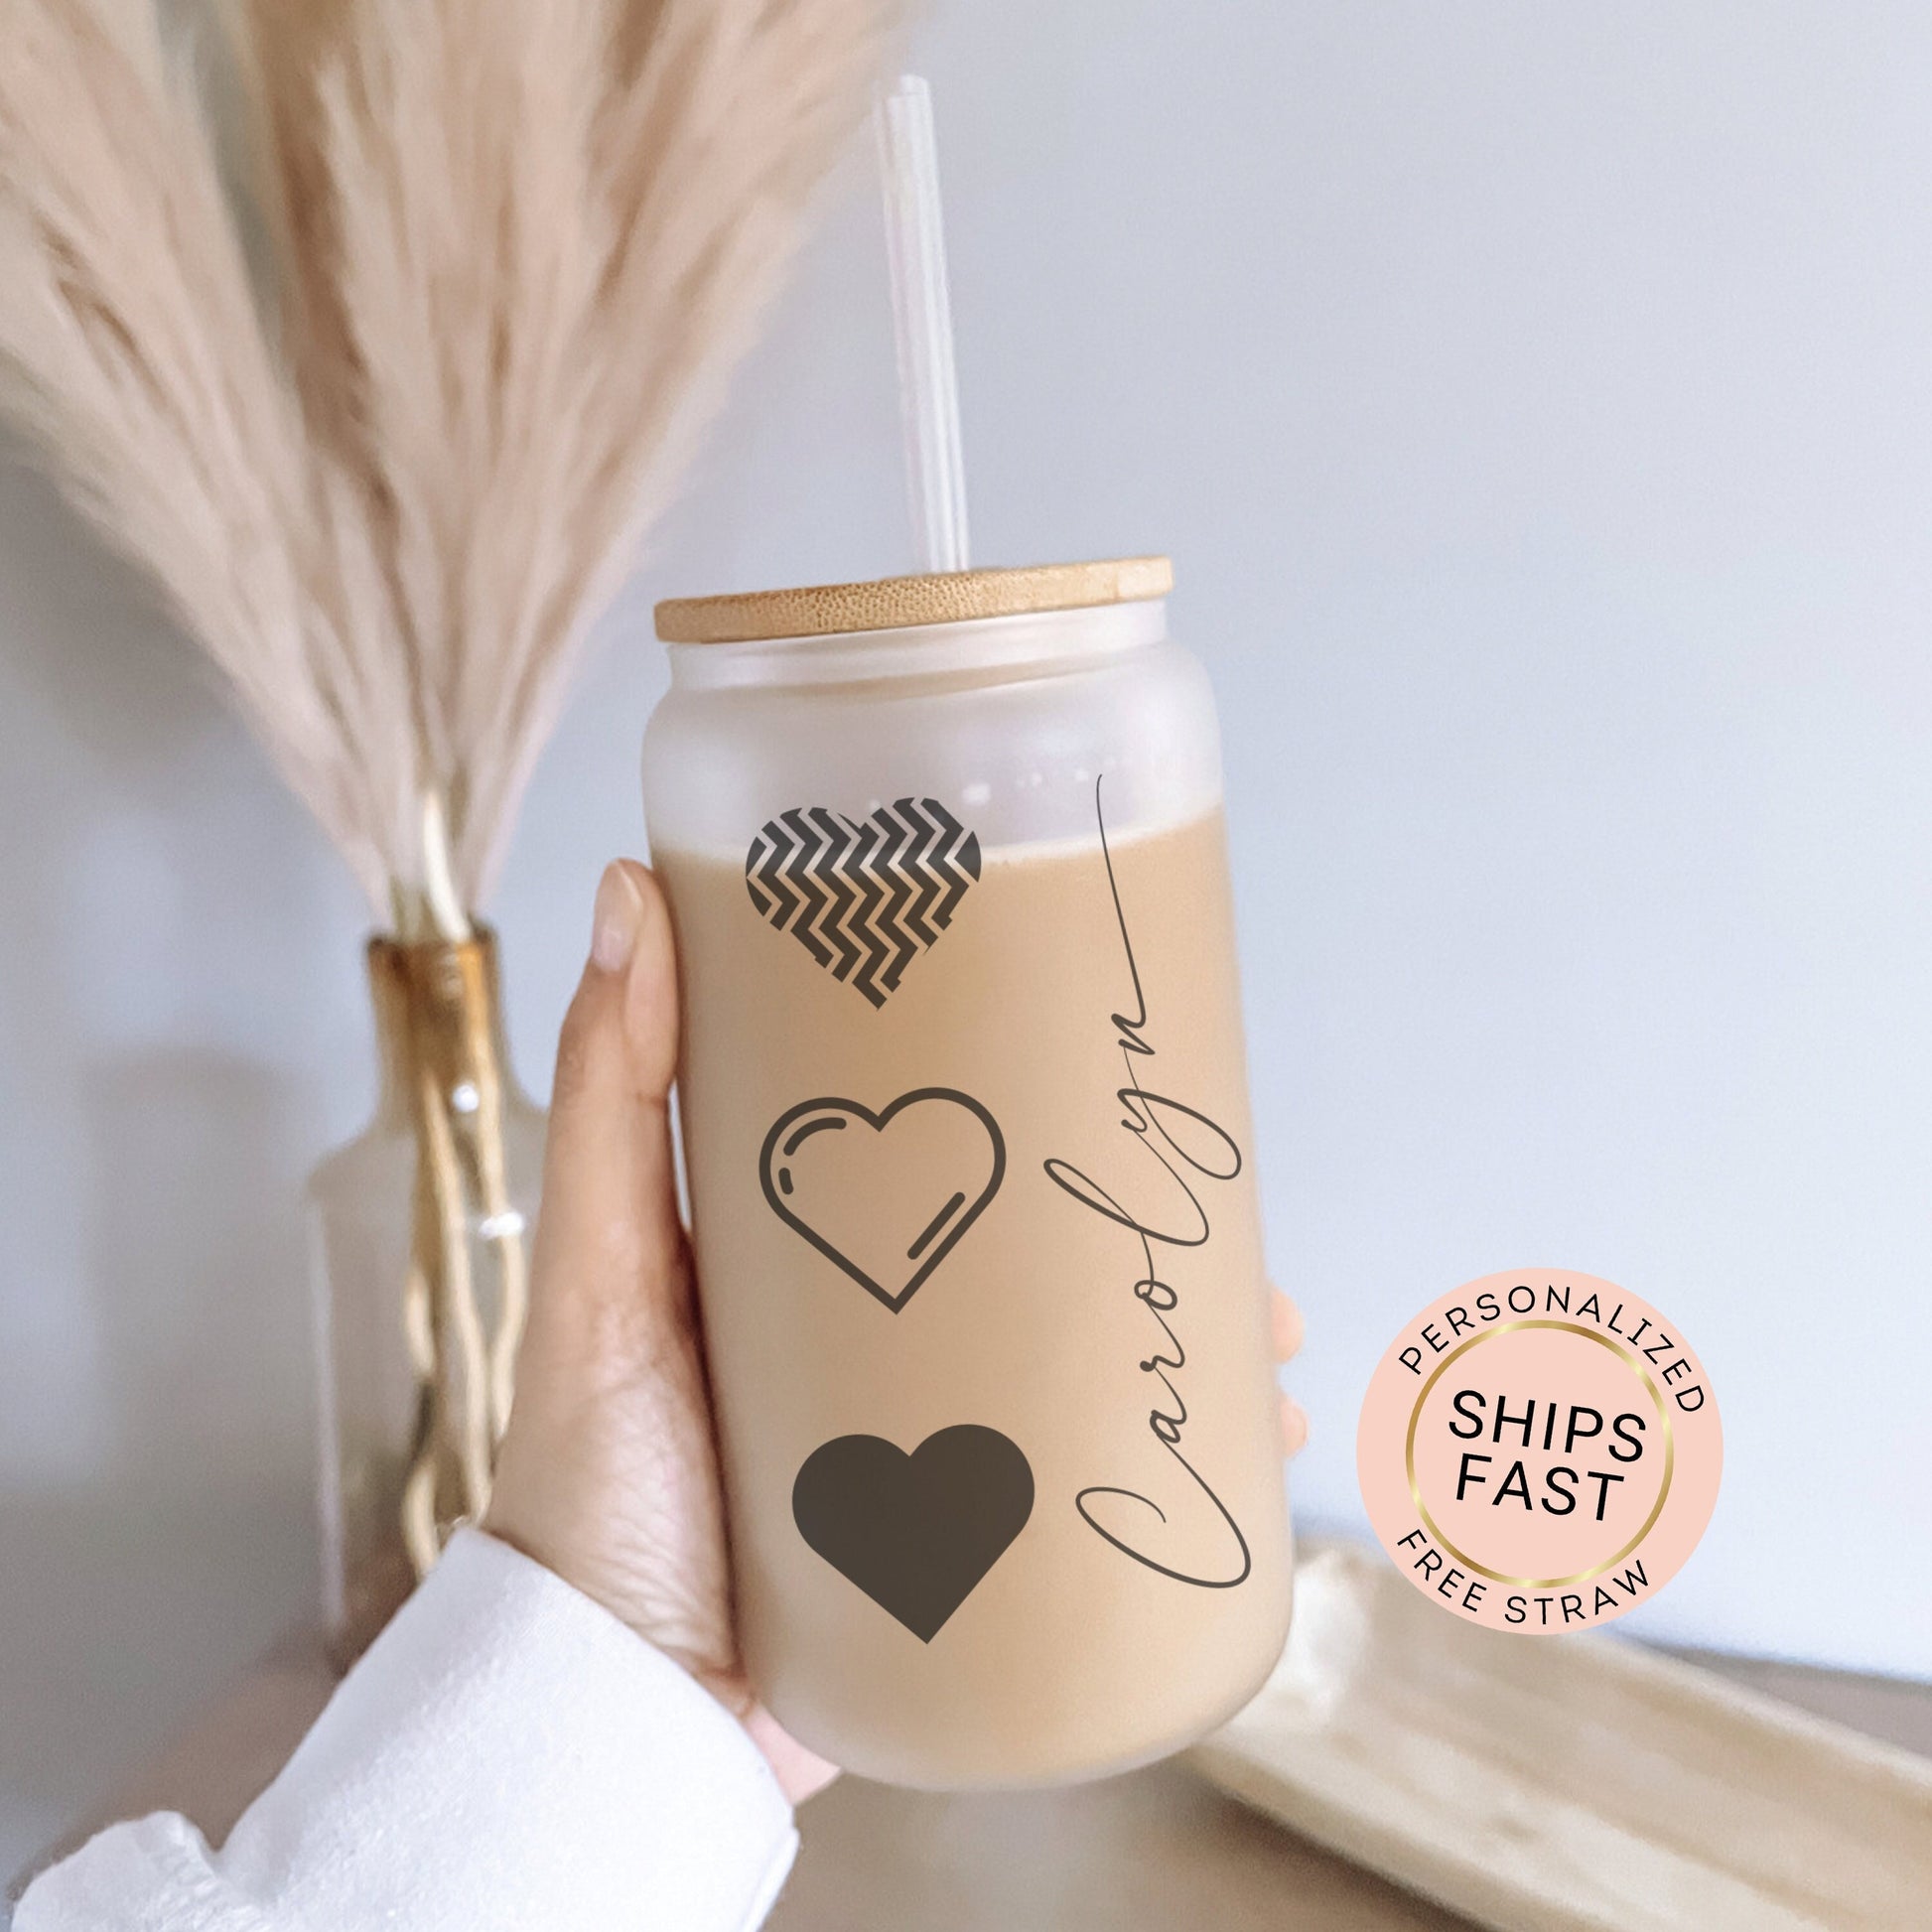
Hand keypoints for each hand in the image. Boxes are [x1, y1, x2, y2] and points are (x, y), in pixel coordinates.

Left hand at [487, 861, 1308, 1803]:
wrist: (616, 1722)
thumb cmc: (587, 1489)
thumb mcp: (597, 1273)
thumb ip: (613, 1098)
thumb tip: (627, 889)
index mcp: (808, 1252)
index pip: (939, 1146)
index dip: (1031, 1097)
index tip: (1106, 1048)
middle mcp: (881, 1337)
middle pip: (1041, 1255)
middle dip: (1147, 1227)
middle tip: (1222, 1208)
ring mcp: (932, 1442)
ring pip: (1091, 1364)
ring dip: (1192, 1341)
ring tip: (1271, 1331)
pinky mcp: (967, 1544)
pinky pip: (1094, 1489)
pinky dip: (1179, 1465)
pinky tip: (1256, 1453)